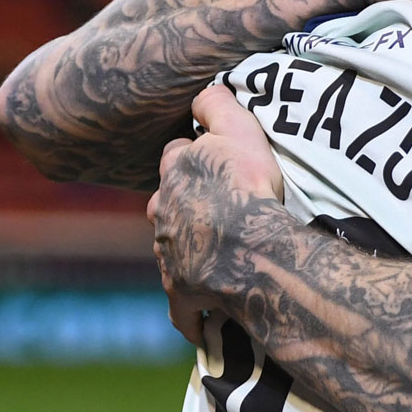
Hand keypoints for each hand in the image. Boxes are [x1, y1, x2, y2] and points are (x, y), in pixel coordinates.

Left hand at [147, 85, 285, 343]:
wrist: (248, 249)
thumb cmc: (247, 187)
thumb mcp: (238, 130)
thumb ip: (216, 104)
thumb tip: (201, 89)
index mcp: (175, 174)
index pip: (175, 156)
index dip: (193, 156)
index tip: (213, 161)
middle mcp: (163, 214)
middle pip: (166, 204)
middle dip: (182, 205)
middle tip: (213, 209)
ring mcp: (170, 255)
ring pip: (172, 248)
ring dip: (186, 249)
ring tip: (213, 255)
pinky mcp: (181, 293)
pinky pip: (183, 306)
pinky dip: (190, 313)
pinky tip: (201, 322)